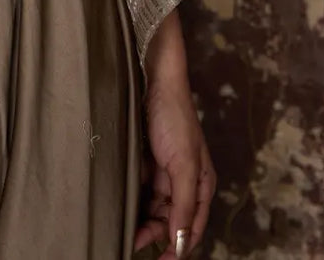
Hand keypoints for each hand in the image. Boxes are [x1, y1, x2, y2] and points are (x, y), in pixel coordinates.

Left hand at [134, 67, 215, 256]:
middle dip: (155, 234)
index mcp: (201, 184)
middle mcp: (185, 182)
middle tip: (132, 242)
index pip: (193, 227)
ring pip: (155, 208)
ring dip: (142, 220)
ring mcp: (165, 172)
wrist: (153, 81)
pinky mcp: (148, 163)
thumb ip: (183, 203)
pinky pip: (142, 191)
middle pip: (171, 220)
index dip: (179, 246)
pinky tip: (121, 207)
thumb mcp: (183, 164)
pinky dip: (134, 201)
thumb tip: (181, 240)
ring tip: (124, 229)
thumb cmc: (174, 118)